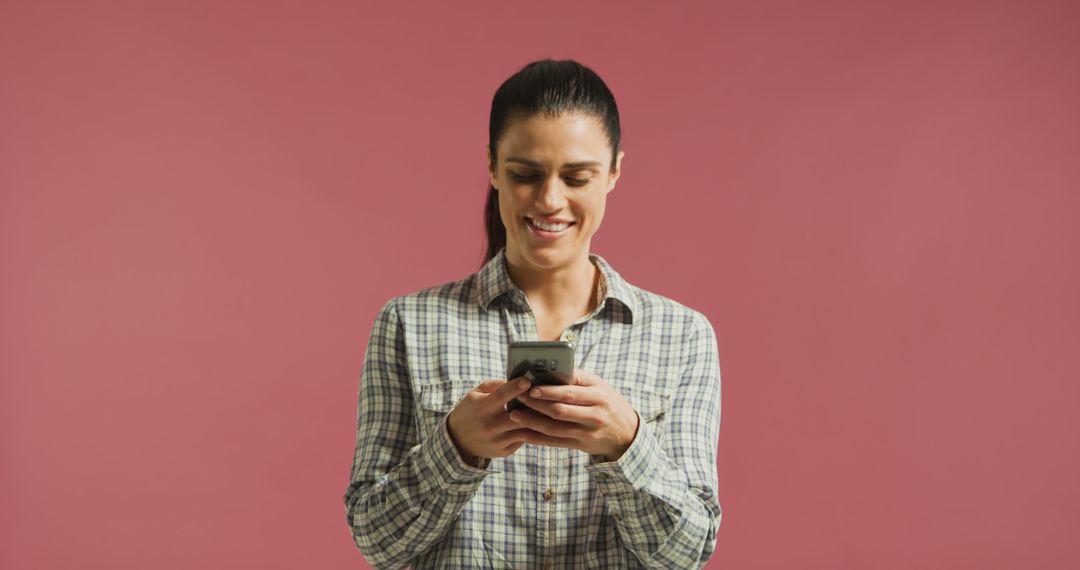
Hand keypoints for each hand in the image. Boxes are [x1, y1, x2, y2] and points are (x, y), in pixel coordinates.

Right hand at [446, 377, 540, 463]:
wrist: (458, 441)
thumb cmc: (470, 411)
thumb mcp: (475, 394)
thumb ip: (494, 386)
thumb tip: (516, 380)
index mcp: (482, 408)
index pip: (501, 396)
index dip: (515, 387)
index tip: (527, 380)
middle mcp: (490, 426)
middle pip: (518, 415)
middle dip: (534, 405)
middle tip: (547, 396)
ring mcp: (498, 441)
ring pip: (525, 430)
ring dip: (538, 420)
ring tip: (550, 410)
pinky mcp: (505, 451)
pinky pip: (524, 440)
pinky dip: (533, 431)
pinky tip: (542, 423)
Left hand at [508, 367, 639, 460]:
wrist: (627, 433)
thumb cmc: (609, 403)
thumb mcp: (600, 386)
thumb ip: (578, 378)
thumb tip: (552, 368)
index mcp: (598, 396)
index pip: (570, 392)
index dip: (549, 390)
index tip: (530, 386)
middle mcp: (594, 415)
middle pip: (559, 410)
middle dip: (535, 404)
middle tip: (517, 397)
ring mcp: (587, 432)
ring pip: (554, 428)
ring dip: (532, 422)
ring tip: (514, 414)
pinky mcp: (580, 445)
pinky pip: (555, 442)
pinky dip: (537, 438)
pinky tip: (523, 432)